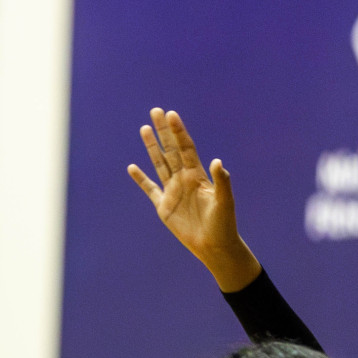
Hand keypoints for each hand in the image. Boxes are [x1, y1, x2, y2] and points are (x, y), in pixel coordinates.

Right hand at [127, 108, 260, 292]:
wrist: (214, 246)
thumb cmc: (224, 224)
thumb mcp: (225, 202)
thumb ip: (222, 181)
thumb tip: (217, 161)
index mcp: (198, 175)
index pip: (186, 148)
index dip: (178, 131)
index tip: (171, 115)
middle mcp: (184, 179)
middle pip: (170, 150)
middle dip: (163, 131)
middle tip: (155, 111)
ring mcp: (172, 191)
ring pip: (159, 164)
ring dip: (151, 147)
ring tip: (144, 129)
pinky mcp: (163, 206)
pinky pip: (150, 189)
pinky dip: (140, 179)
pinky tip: (132, 167)